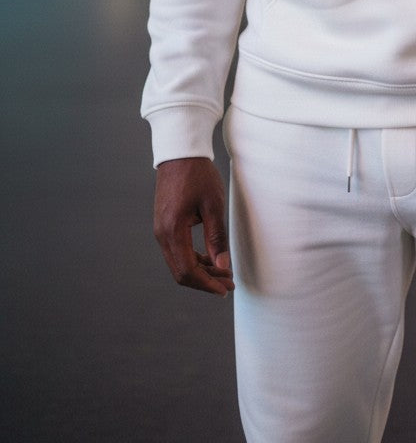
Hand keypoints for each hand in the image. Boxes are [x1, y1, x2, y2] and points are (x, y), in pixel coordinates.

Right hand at [153, 157, 233, 295]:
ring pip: (178, 263)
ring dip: (200, 272)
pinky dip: (193, 260)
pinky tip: (211, 258)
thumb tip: (223, 267)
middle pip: (181, 272)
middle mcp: (162, 234)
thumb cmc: (198, 174)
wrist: (180, 153)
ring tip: (224, 273)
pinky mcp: (164, 225)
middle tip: (228, 284)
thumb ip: (217, 238)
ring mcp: (160, 230)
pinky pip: (177, 251)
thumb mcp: (213, 205)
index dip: (207, 284)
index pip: (188, 270)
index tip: (225, 289)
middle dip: (205, 281)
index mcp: (172, 230)